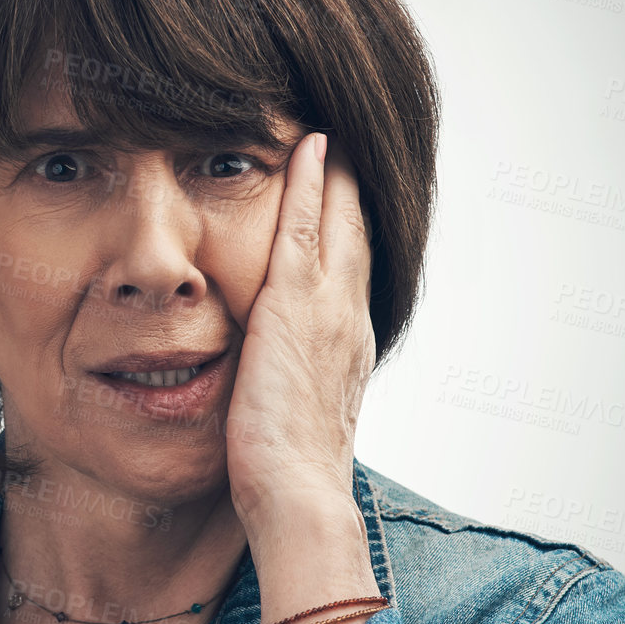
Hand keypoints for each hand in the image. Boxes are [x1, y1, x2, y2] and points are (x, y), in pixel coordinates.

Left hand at [224, 130, 377, 533]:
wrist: (298, 497)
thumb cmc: (287, 475)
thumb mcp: (293, 415)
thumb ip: (286, 382)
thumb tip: (267, 378)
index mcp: (347, 346)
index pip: (351, 268)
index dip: (348, 226)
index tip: (343, 191)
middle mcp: (349, 319)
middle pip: (357, 232)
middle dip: (352, 185)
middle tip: (347, 139)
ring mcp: (328, 309)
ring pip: (337, 219)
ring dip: (334, 170)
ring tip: (328, 126)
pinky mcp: (295, 307)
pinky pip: (302, 227)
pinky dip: (308, 182)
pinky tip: (305, 146)